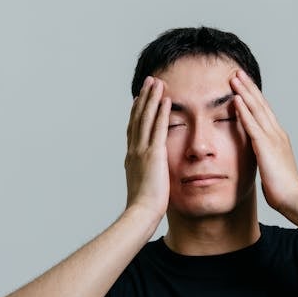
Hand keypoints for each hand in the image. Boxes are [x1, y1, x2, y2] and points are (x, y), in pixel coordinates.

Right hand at [124, 76, 170, 221]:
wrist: (141, 213)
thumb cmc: (144, 208)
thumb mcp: (144, 188)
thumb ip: (147, 177)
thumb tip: (151, 176)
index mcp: (132, 158)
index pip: (134, 129)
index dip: (137, 112)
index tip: (140, 99)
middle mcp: (134, 151)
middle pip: (138, 118)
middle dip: (143, 99)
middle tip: (149, 82)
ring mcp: (141, 151)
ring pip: (146, 118)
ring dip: (152, 99)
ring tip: (157, 83)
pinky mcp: (153, 154)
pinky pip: (158, 128)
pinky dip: (161, 112)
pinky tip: (166, 100)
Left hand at [231, 70, 297, 212]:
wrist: (293, 198)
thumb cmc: (282, 188)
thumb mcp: (270, 166)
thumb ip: (262, 155)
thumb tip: (254, 153)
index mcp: (277, 137)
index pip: (264, 111)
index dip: (253, 96)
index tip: (243, 84)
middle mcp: (276, 133)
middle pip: (260, 104)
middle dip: (248, 87)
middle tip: (237, 72)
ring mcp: (272, 138)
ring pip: (256, 110)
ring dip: (244, 92)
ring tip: (234, 78)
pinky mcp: (266, 147)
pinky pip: (252, 125)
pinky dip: (243, 111)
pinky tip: (235, 100)